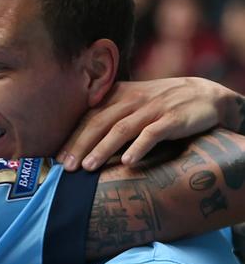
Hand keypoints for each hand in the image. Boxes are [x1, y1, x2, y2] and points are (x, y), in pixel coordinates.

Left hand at [57, 78, 239, 171]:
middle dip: (80, 145)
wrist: (206, 96)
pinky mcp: (172, 119)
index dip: (72, 137)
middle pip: (100, 123)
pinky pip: (152, 133)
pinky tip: (127, 162)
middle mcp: (133, 100)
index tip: (57, 158)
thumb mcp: (135, 103)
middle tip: (66, 167)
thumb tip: (81, 143)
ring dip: (102, 148)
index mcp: (120, 96)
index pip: (90, 116)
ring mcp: (153, 109)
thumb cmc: (163, 105)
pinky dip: (139, 147)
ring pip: (122, 129)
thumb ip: (111, 116)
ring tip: (88, 168)